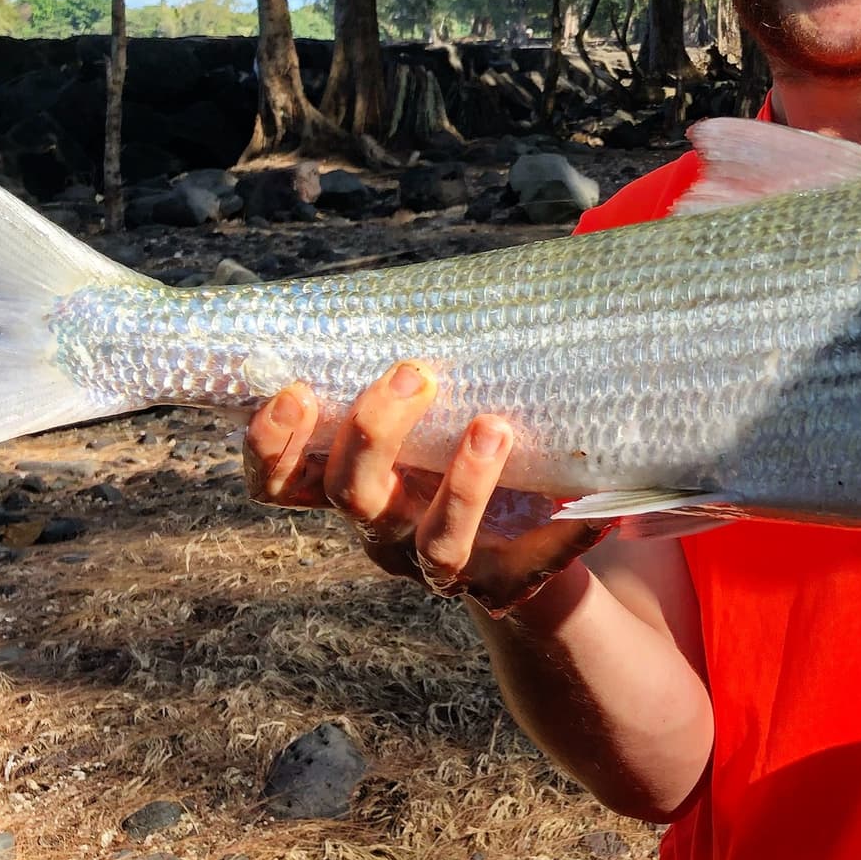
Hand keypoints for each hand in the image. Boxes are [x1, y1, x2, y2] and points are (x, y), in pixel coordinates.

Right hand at [242, 367, 610, 617]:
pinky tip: (588, 508)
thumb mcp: (435, 402)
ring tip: (494, 424)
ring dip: (461, 485)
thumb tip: (448, 273)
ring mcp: (439, 564)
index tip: (296, 389)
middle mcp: (383, 527)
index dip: (272, 446)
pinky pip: (524, 571)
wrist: (531, 532)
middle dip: (374, 432)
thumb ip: (422, 358)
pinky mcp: (503, 586)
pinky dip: (554, 539)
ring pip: (434, 544)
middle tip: (414, 372)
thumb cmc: (465, 439)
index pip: (280, 482)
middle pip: (351, 497)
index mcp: (353, 482)